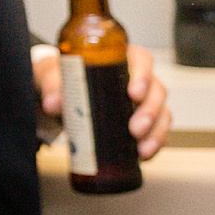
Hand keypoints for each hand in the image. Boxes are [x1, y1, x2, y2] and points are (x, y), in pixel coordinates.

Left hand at [34, 44, 172, 159]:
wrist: (60, 98)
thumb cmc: (63, 79)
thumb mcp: (53, 75)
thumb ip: (52, 85)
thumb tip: (53, 103)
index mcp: (121, 60)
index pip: (142, 60)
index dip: (143, 75)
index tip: (134, 92)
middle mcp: (138, 80)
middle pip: (157, 90)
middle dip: (150, 111)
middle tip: (135, 128)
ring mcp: (143, 102)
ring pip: (162, 113)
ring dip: (156, 131)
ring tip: (141, 147)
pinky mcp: (144, 122)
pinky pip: (158, 132)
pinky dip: (154, 143)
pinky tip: (145, 154)